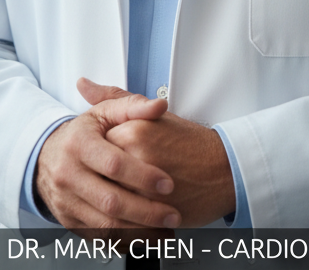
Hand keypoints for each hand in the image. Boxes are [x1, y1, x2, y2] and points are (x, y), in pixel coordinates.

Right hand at [34, 80, 180, 230]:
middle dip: (146, 211)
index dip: (143, 176)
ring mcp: (66, 200)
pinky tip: (146, 237)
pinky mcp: (68, 220)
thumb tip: (160, 105)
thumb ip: (134, 105)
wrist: (46, 156)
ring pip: (105, 224)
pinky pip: (99, 236)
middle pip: (110, 200)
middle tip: (173, 214)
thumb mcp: (105, 111)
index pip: (114, 164)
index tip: (168, 184)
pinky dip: (125, 240)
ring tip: (166, 229)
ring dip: (139, 231)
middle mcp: (68, 174)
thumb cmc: (83, 133)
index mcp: (79, 143)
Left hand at [79, 80, 235, 226]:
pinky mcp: (154, 211)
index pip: (96, 148)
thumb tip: (84, 85)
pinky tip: (131, 218)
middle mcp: (136, 157)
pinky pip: (124, 222)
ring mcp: (144, 186)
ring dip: (111, 206)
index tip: (109, 160)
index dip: (101, 157)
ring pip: (109, 201)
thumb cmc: (190, 142)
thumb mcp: (153, 115)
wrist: (224, 168)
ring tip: (124, 201)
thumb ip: (115, 100)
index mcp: (132, 131)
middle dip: (103, 183)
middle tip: (117, 182)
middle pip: (99, 175)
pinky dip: (123, 224)